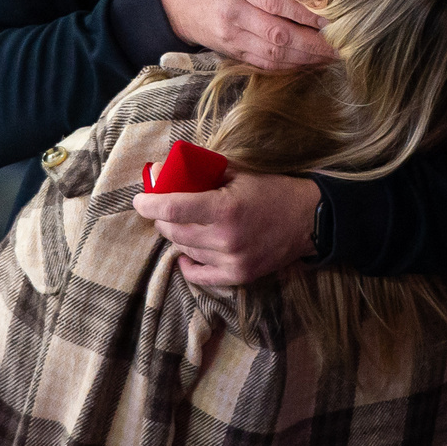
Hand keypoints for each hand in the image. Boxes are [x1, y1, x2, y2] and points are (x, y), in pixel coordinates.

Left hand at [133, 173, 321, 285]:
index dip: (148, 204)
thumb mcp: (238, 173)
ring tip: (185, 224)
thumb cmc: (271, 191)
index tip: (139, 200)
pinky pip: (199, 274)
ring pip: (184, 250)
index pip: (171, 209)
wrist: (308, 220)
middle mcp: (225, 238)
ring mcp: (232, 261)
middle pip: (173, 231)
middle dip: (162, 219)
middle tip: (165, 208)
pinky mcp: (238, 276)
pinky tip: (187, 253)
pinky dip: (188, 263)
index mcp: (224, 208)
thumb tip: (161, 169)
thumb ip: (201, 171)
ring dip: (178, 236)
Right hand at [158, 0, 332, 69]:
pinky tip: (312, 62)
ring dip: (308, 58)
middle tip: (343, 42)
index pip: (275, 2)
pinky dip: (292, 67)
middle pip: (279, 34)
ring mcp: (233, 38)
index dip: (306, 12)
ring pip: (275, 54)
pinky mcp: (235, 54)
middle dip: (314, 42)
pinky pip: (266, 65)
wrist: (179, 5)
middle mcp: (234, 14)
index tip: (332, 16)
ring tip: (334, 55)